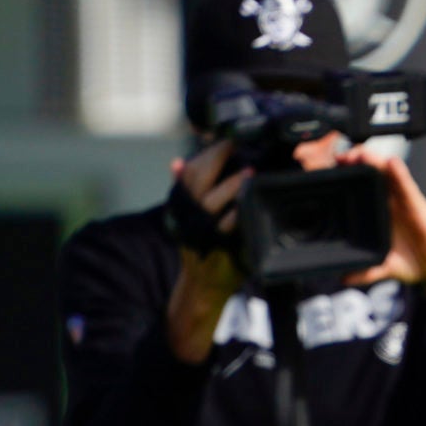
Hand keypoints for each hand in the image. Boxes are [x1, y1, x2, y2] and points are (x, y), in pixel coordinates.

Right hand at [164, 140, 249, 362]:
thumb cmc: (200, 245)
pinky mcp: (221, 249)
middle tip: (236, 148)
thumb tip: (177, 162)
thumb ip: (185, 190)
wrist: (203, 286)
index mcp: (182, 205)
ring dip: (230, 186)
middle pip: (199, 182)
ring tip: (248, 172)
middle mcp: (190, 218)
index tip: (224, 140)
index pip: (190, 172)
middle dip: (217, 161)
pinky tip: (248, 203)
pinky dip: (237, 215)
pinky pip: (228, 229)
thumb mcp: (187, 216)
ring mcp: (205, 233)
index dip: (206, 153)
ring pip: (212, 204)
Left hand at [332, 142, 425, 314]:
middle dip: (357, 162)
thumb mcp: (385, 268)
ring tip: (361, 153)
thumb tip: (342, 277)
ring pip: (389, 175)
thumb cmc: (415, 261)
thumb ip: (366, 271)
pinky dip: (400, 175)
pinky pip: (409, 187)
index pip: (363, 186)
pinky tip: (392, 163)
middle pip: (373, 174)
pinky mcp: (421, 207)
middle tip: (341, 158)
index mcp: (381, 211)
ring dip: (375, 161)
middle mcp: (392, 202)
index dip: (349, 175)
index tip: (331, 169)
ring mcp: (406, 202)